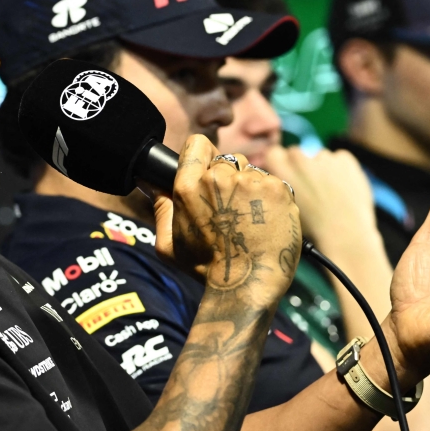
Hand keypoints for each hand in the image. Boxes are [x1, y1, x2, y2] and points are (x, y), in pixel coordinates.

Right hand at [158, 135, 299, 299]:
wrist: (247, 286)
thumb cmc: (207, 269)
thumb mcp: (169, 244)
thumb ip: (160, 209)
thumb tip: (151, 183)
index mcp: (188, 187)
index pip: (196, 145)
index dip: (203, 156)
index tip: (208, 172)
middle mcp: (219, 179)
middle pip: (226, 159)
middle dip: (229, 179)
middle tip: (231, 209)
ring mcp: (251, 182)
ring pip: (252, 171)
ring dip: (251, 188)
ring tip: (249, 219)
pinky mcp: (278, 189)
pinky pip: (274, 183)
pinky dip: (271, 199)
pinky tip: (266, 221)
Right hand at [264, 146, 375, 246]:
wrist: (345, 234)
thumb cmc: (312, 230)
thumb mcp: (285, 209)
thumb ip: (281, 190)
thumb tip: (282, 180)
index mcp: (281, 172)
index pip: (273, 153)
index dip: (279, 163)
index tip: (285, 173)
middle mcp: (300, 160)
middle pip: (295, 154)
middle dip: (300, 166)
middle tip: (309, 186)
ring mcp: (324, 157)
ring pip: (319, 157)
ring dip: (322, 168)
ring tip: (331, 192)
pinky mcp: (346, 159)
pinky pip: (340, 159)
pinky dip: (341, 170)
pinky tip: (344, 188)